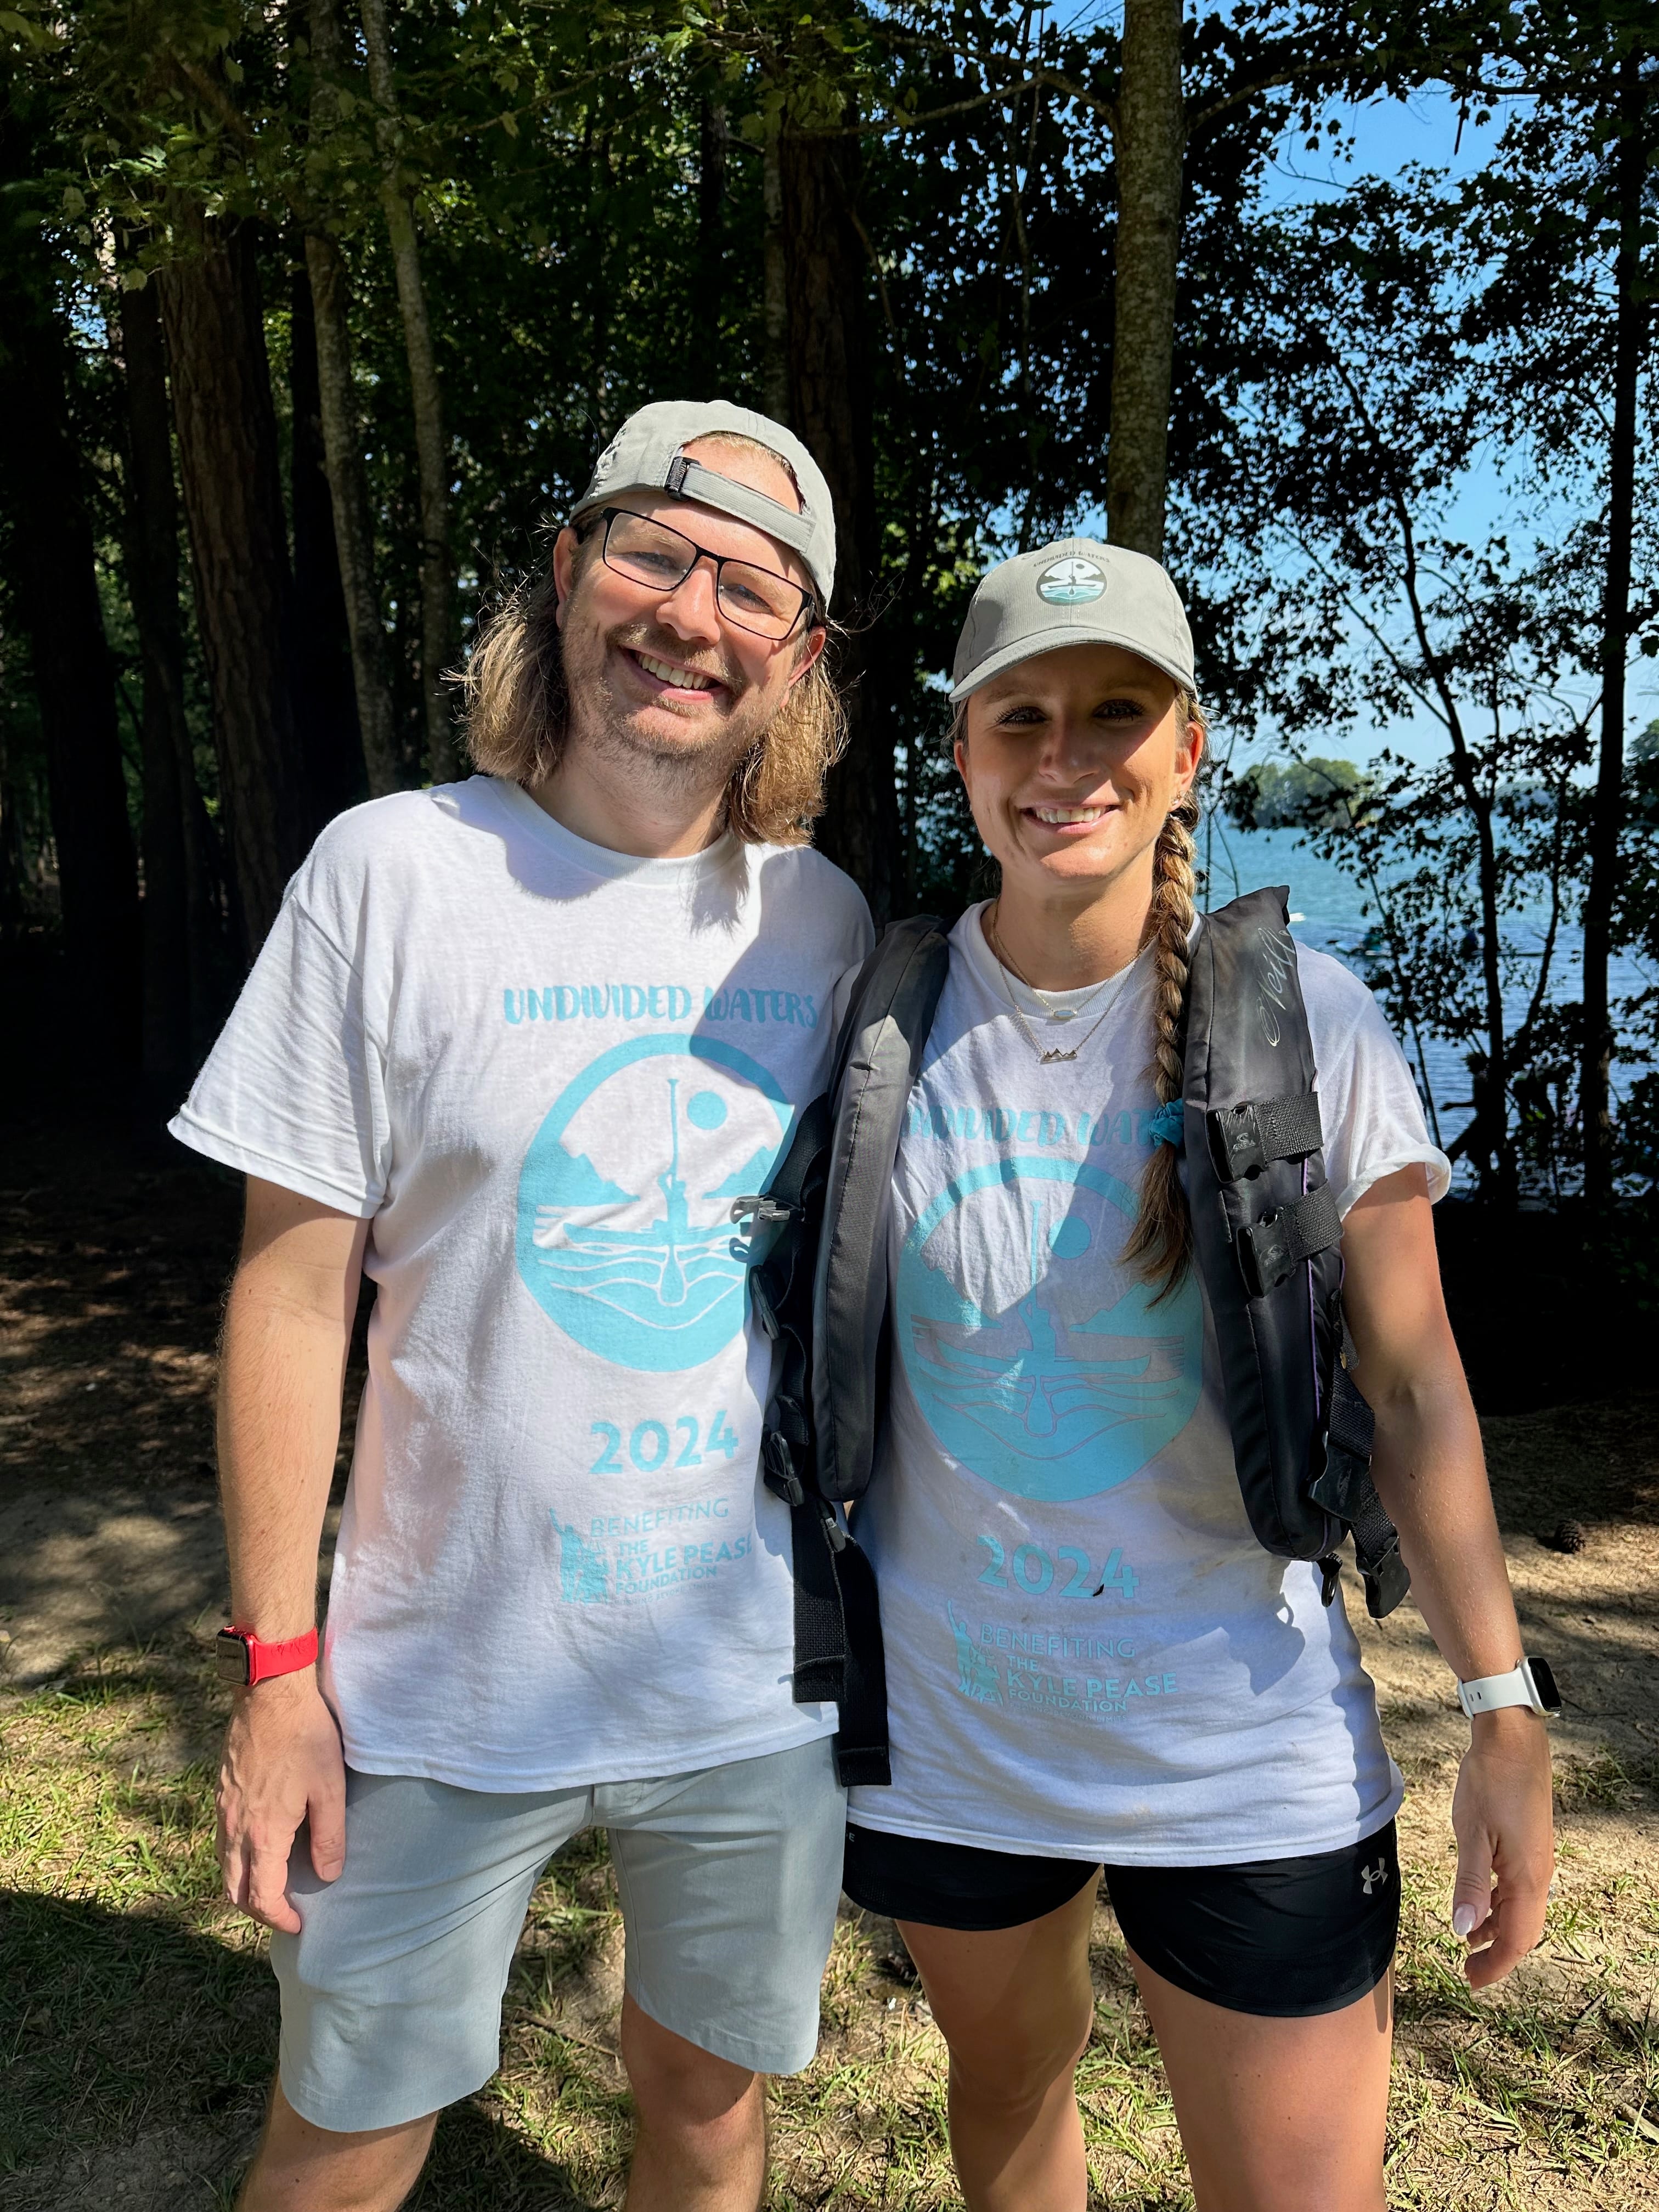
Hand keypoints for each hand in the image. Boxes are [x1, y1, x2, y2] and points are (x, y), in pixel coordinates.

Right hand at [217, 1670, 345, 1933]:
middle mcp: (234, 1827)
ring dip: (244, 1884)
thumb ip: (329, 1837)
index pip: (261, 1896)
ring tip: (274, 1884)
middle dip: (257, 1909)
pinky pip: (222, 1840)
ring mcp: (223, 1809)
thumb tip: (328, 1876)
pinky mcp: (222, 1791)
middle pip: (234, 1889)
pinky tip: (260, 1847)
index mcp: (262, 1833)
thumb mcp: (330, 1788)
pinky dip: (237, 1858)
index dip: (279, 1917)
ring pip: (224, 1866)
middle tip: (284, 1910)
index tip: (298, 1923)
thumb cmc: (306, 1737)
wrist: (269, 1692)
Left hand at [1449, 1706, 1553, 1987]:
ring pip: (1521, 1909)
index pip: (1518, 1938)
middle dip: (1497, 1954)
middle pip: (1524, 1930)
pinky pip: (1518, 1887)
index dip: (1496, 1964)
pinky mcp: (1529, 1844)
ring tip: (1468, 1939)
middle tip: (1468, 1969)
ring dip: (1497, 1928)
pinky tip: (1480, 1901)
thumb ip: (1470, 1882)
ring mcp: (1537, 1858)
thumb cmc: (1491, 1782)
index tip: (1471, 1981)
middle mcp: (1539, 1874)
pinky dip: (1499, 1903)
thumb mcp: (1472, 1832)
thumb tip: (1464, 1929)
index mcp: (1528, 1877)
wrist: (1513, 1739)